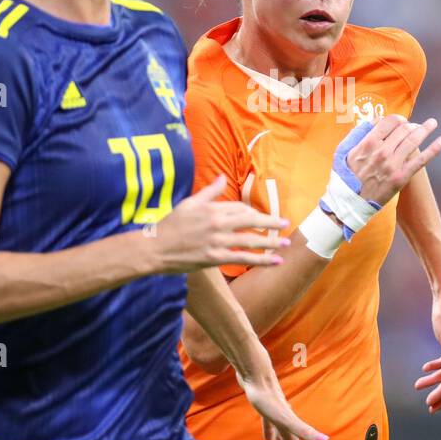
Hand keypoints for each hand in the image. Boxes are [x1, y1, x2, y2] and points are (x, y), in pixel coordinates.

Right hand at [151, 176, 289, 273]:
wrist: (154, 248)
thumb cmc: (169, 225)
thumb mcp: (189, 203)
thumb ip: (209, 192)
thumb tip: (222, 177)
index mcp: (212, 209)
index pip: (240, 208)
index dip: (254, 213)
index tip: (263, 217)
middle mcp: (217, 224)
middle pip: (251, 221)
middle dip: (270, 222)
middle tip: (286, 223)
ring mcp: (217, 241)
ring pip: (250, 240)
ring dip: (271, 242)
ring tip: (285, 244)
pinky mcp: (215, 258)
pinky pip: (242, 258)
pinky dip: (260, 260)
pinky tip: (274, 261)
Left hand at [238, 367, 328, 439]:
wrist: (255, 372)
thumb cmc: (266, 396)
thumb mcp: (282, 417)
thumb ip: (302, 429)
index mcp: (289, 431)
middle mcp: (285, 425)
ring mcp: (276, 417)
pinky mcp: (265, 408)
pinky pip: (270, 427)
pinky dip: (270, 435)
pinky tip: (267, 438)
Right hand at [344, 115, 440, 206]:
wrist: (349, 202)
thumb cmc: (346, 177)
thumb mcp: (344, 151)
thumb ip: (358, 134)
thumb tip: (374, 122)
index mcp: (367, 143)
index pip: (389, 122)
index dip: (398, 119)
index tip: (402, 122)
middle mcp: (382, 151)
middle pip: (404, 129)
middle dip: (412, 125)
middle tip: (416, 126)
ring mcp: (393, 164)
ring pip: (413, 140)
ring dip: (426, 129)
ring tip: (432, 123)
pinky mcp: (401, 177)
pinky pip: (421, 160)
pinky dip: (433, 149)